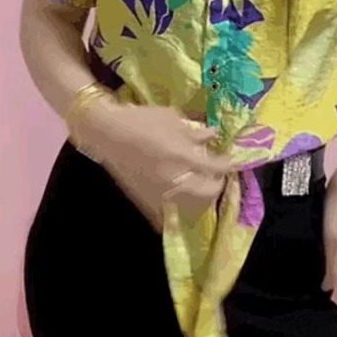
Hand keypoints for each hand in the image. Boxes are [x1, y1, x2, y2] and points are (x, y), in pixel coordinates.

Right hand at [73, 96, 231, 231]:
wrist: (106, 133)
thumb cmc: (140, 120)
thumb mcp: (171, 118)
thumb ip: (195, 131)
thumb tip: (213, 134)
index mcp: (181, 155)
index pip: (214, 167)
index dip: (227, 165)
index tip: (231, 161)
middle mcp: (173, 178)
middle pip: (208, 193)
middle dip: (217, 185)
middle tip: (218, 177)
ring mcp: (159, 193)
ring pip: (191, 207)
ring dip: (202, 199)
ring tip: (203, 189)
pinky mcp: (145, 201)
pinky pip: (167, 217)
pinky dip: (178, 214)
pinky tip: (182, 206)